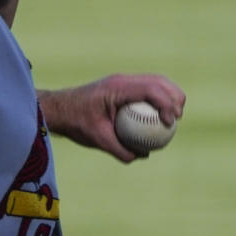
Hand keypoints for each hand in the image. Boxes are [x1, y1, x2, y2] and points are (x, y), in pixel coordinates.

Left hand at [39, 74, 185, 162]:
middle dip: (175, 97)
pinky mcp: (123, 88)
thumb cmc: (75, 122)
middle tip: (177, 120)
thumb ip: (119, 149)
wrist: (59, 109)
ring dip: (169, 97)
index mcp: (117, 88)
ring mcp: (123, 82)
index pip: (150, 89)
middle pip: (159, 81)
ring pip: (155, 82)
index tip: (170, 123)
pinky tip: (159, 120)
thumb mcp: (97, 139)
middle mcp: (122, 80)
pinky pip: (146, 91)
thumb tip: (143, 156)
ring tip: (173, 119)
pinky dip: (157, 101)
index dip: (166, 104)